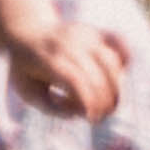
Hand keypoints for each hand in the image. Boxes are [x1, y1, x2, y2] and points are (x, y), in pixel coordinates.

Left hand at [7, 15, 128, 119]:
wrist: (25, 31)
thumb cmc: (26, 68)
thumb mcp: (26, 90)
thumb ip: (49, 107)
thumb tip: (78, 114)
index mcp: (46, 59)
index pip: (76, 81)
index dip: (89, 102)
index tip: (91, 119)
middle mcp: (67, 44)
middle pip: (97, 78)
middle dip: (103, 104)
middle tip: (96, 117)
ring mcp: (84, 35)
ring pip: (112, 63)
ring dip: (115, 89)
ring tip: (103, 101)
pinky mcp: (96, 32)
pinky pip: (120, 43)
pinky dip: (124, 61)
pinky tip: (114, 76)